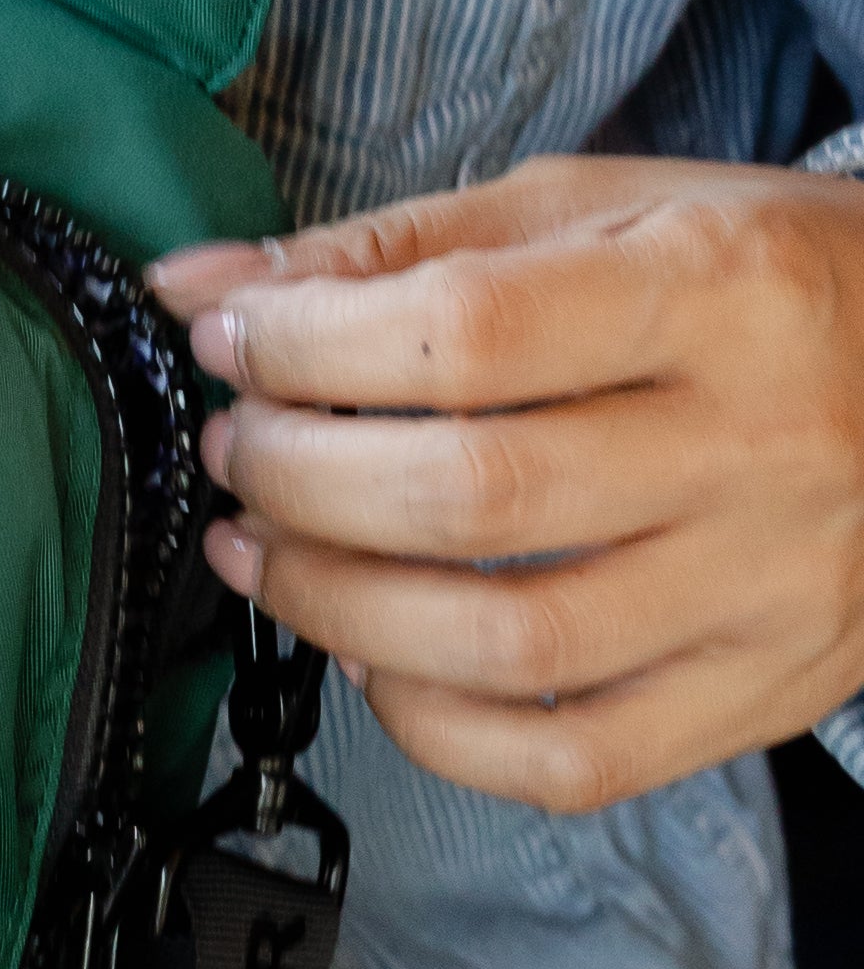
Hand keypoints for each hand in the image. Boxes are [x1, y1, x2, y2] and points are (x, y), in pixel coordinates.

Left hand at [145, 160, 863, 811]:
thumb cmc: (754, 280)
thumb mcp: (597, 208)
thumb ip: (393, 246)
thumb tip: (199, 286)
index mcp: (717, 289)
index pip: (469, 333)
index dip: (309, 346)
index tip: (234, 342)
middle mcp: (756, 444)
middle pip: (473, 496)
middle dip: (300, 480)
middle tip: (239, 454)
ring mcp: (768, 587)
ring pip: (511, 645)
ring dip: (337, 607)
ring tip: (269, 552)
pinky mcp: (764, 692)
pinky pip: (571, 760)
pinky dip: (436, 727)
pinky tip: (378, 657)